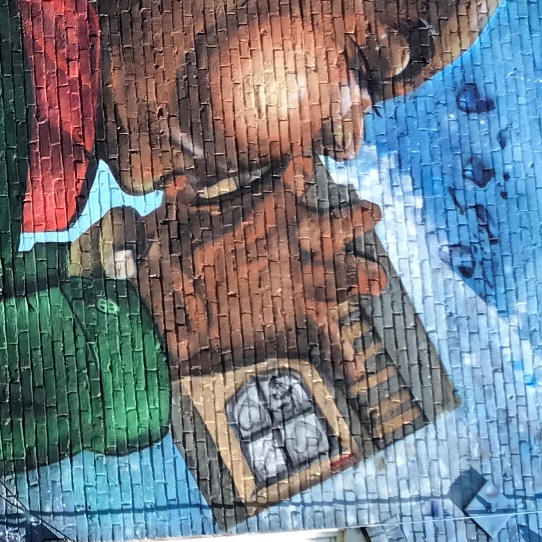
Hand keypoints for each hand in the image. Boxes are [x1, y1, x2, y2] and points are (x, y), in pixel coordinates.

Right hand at [135, 156, 387, 387]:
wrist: (172, 318)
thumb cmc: (168, 264)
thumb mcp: (171, 220)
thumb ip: (182, 199)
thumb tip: (180, 182)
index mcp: (271, 210)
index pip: (299, 174)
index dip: (302, 171)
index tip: (302, 171)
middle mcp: (302, 243)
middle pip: (349, 221)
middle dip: (360, 217)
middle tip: (367, 214)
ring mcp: (309, 286)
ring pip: (360, 277)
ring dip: (366, 278)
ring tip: (373, 279)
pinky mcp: (305, 327)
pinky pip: (337, 350)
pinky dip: (345, 362)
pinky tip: (355, 370)